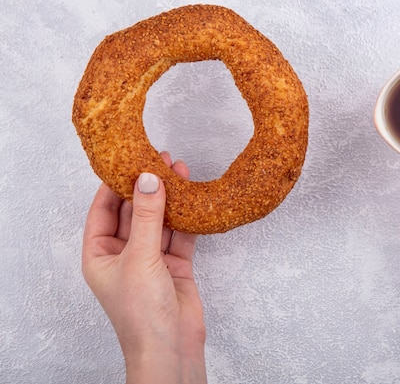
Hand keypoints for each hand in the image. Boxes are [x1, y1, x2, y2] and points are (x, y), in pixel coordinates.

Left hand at [82, 152, 206, 383]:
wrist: (171, 347)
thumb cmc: (141, 312)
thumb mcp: (139, 257)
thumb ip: (147, 216)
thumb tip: (149, 178)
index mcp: (99, 255)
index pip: (102, 210)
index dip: (114, 184)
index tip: (129, 159)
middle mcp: (123, 255)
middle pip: (134, 212)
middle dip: (146, 187)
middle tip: (161, 159)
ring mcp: (151, 259)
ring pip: (159, 221)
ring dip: (169, 199)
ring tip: (180, 170)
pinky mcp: (175, 265)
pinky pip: (180, 235)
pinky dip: (187, 218)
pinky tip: (193, 198)